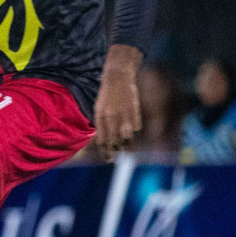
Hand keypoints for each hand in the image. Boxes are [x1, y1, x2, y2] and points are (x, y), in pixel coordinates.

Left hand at [93, 44, 143, 160]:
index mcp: (100, 116)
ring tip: (124, 145)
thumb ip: (101, 124)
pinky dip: (134, 129)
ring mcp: (124, 115)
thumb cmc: (106, 94)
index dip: (105, 151)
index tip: (107, 159)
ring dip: (126, 143)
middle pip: (115, 141)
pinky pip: (136, 127)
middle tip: (115, 158)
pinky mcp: (135, 111)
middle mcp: (112, 117)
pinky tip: (131, 126)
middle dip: (115, 151)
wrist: (118, 77)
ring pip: (127, 137)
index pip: (102, 140)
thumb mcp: (98, 108)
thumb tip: (103, 140)